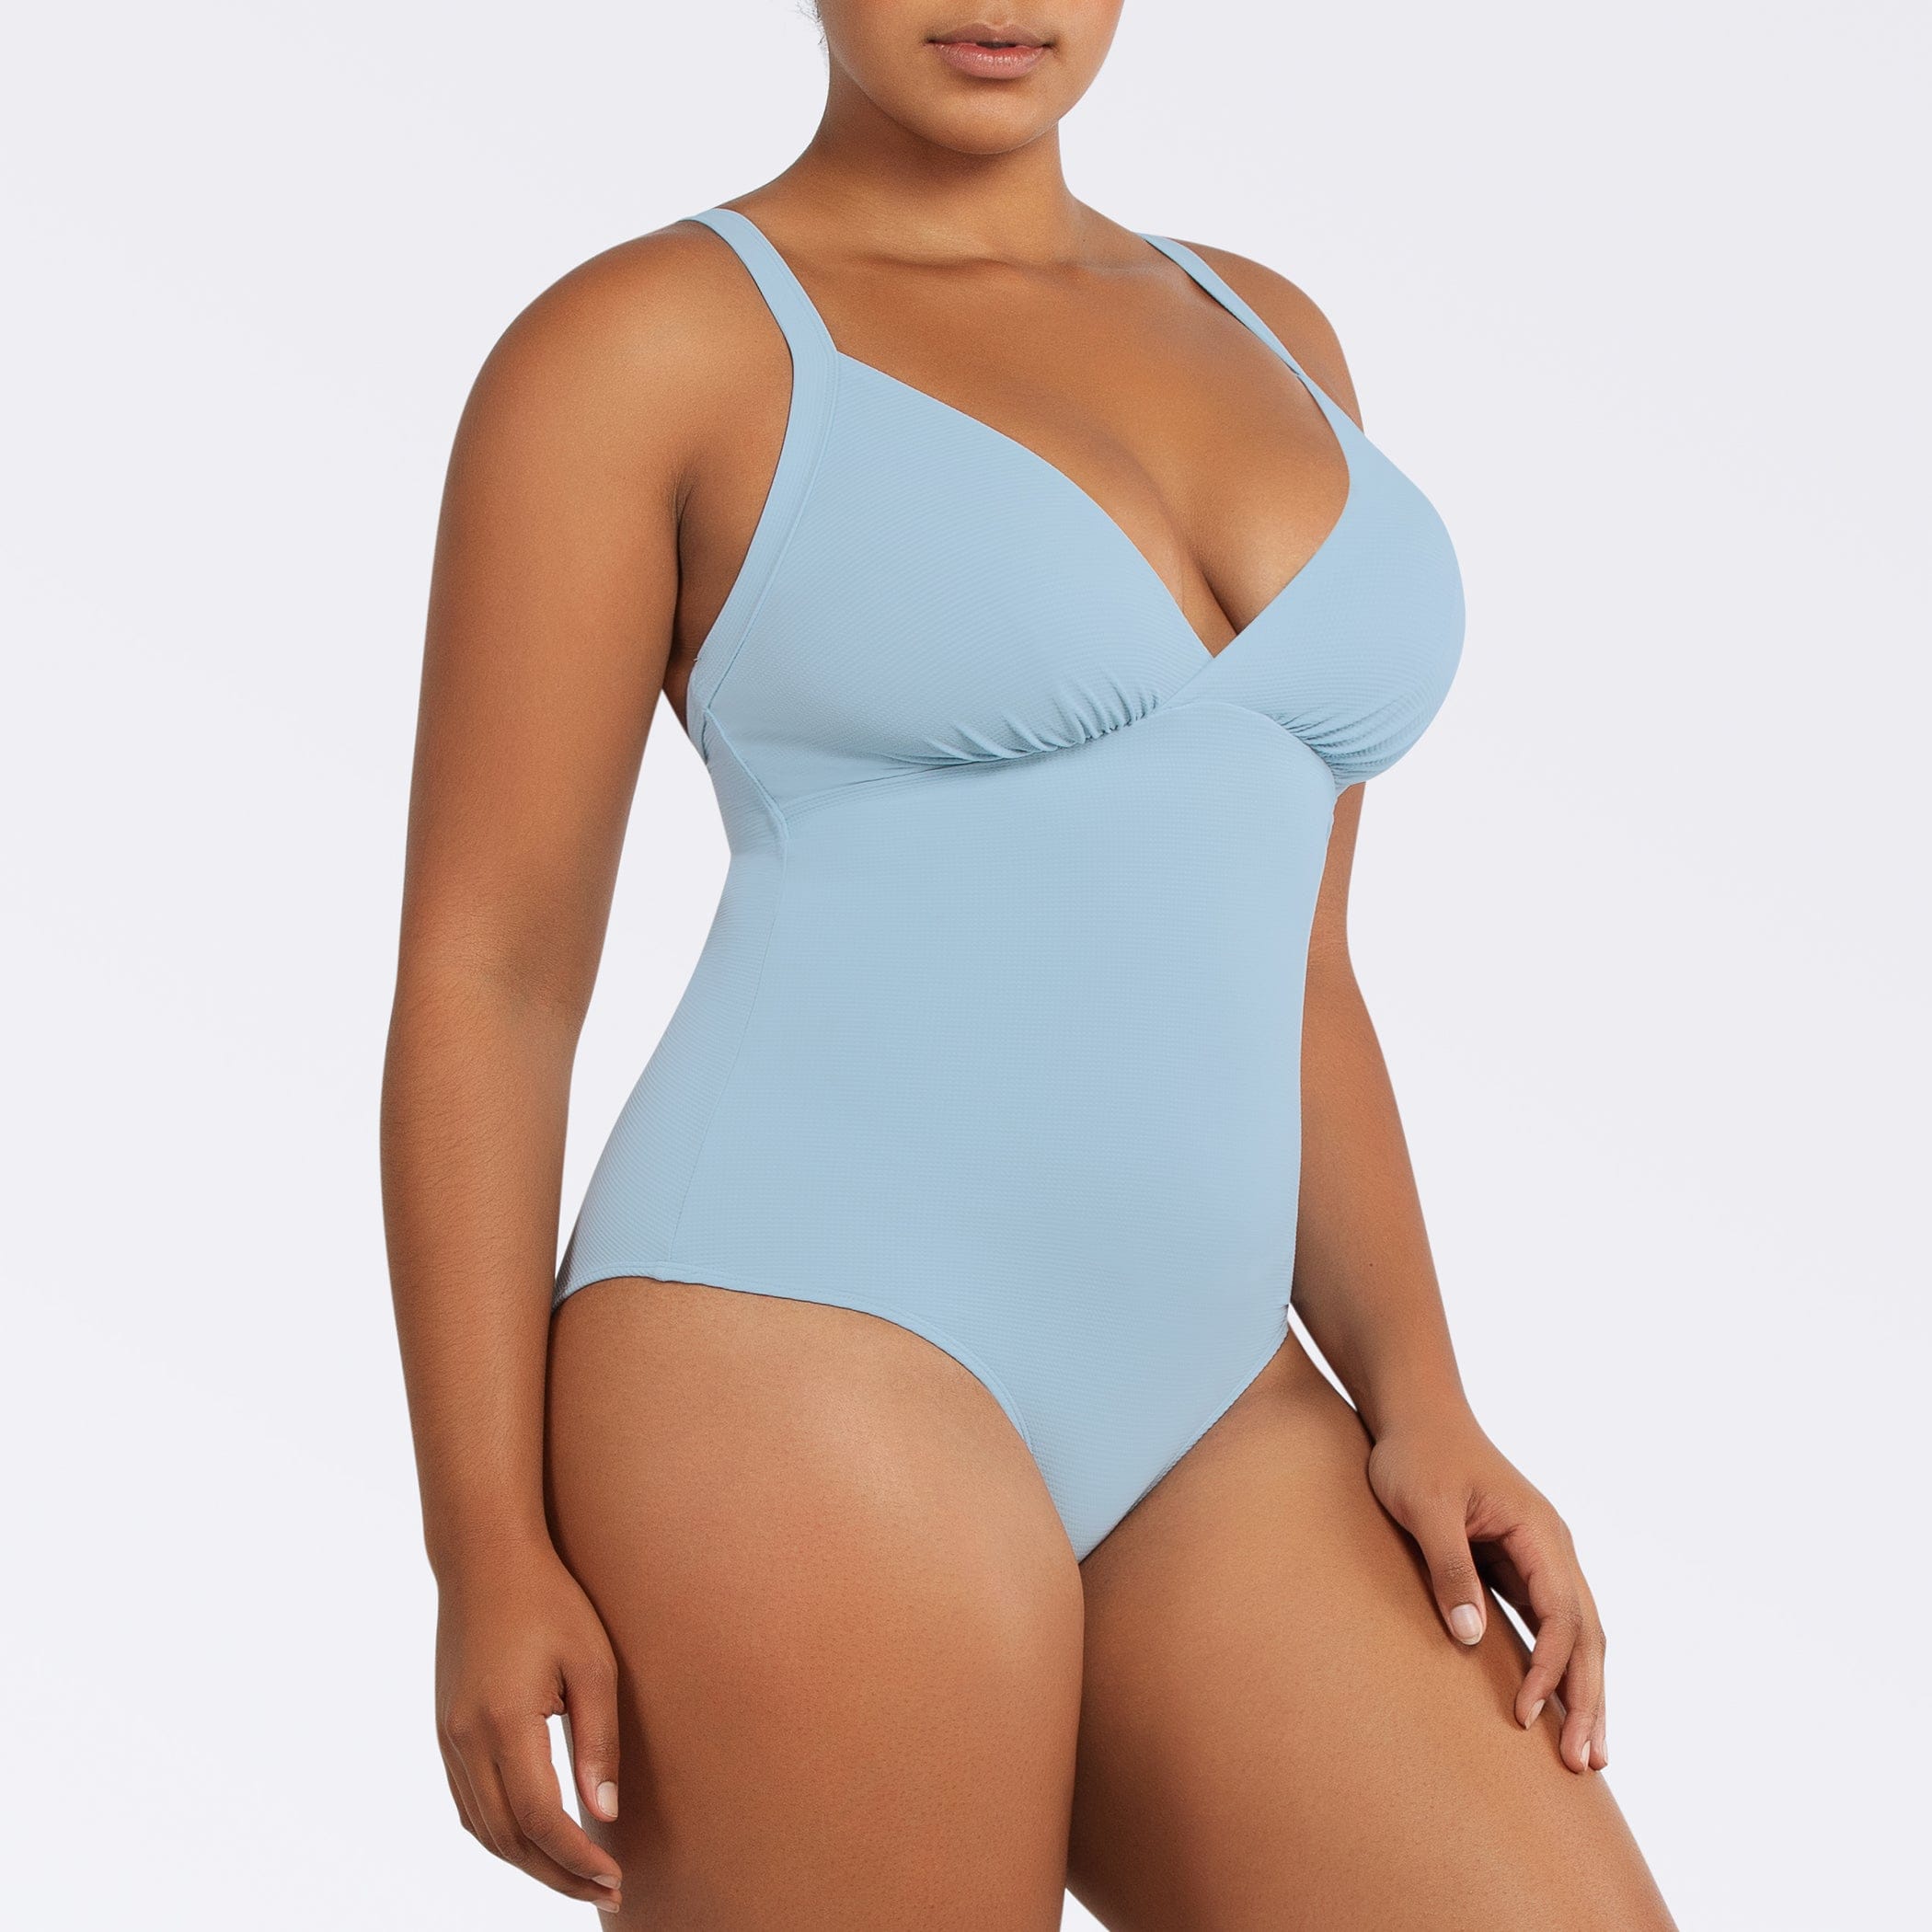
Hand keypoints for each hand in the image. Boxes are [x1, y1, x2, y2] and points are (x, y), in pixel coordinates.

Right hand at [435, 1541, 625, 1908]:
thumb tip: (605, 1814)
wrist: (484, 1560)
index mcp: (505, 1723)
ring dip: (529, 1862)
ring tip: (577, 1876)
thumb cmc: (549, 1601)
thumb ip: (598, 1740)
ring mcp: (449, 1739)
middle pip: (508, 1839)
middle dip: (557, 1875)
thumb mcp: (592, 1663)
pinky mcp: (445, 1732)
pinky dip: (501, 1835)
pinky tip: (534, 1840)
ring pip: (484, 1830)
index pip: (539, 1820)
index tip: (615, 1880)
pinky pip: (469, 1806)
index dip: (577, 1859)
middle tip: (606, 1893)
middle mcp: (466, 1740)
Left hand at [1367, 1411, 1607, 1774]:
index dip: (1547, 1669)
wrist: (1415, 1414)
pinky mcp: (1518, 1566)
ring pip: (1577, 1635)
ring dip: (1583, 1691)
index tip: (1524, 1715)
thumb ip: (1449, 1567)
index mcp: (1540, 1532)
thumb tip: (1468, 1637)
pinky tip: (1554, 1706)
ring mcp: (1540, 1558)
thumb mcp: (1425, 1506)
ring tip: (1588, 1753)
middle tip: (1588, 1764)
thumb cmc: (1417, 1454)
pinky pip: (1550, 1625)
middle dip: (1589, 1699)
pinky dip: (1558, 1667)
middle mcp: (1552, 1548)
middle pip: (1587, 1634)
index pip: (1562, 1615)